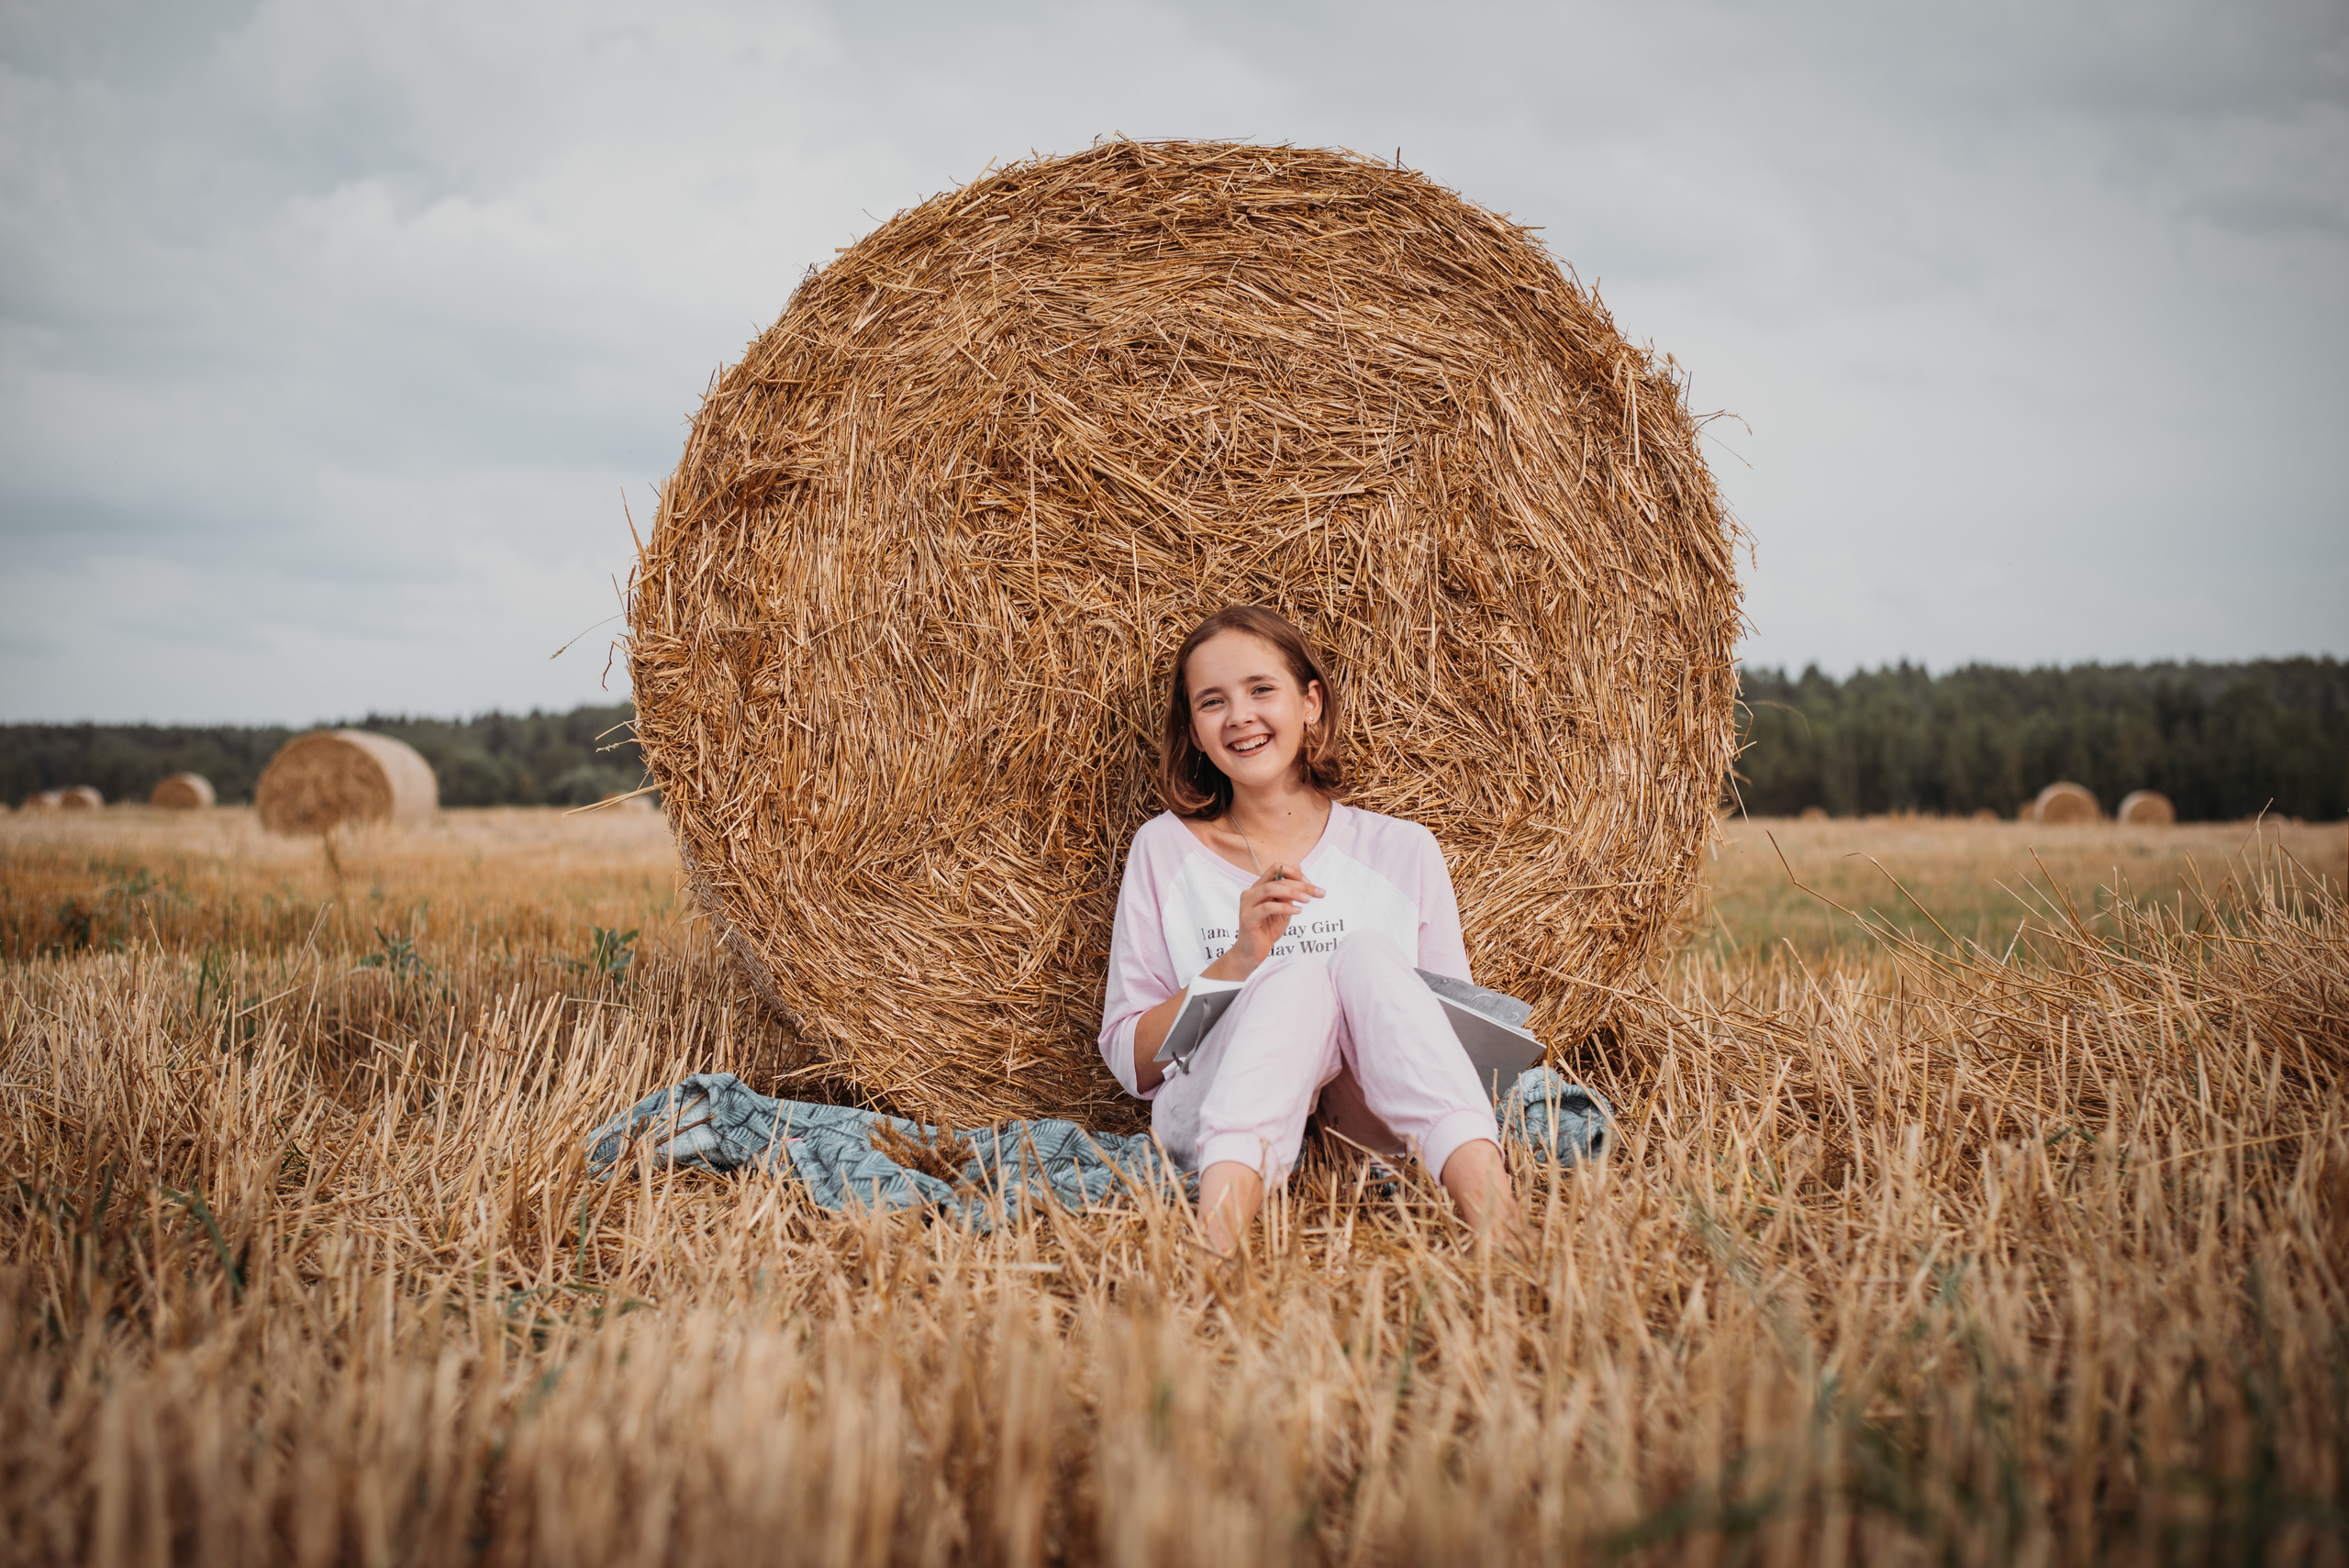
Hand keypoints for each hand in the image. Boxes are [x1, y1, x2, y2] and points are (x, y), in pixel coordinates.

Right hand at [1211, 862, 1324, 979]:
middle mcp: (1251, 892)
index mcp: (1259, 887)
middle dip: (1300, 884)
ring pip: (1270, 889)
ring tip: (1308, 900)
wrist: (1253, 952)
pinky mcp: (1248, 918)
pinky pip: (1268, 907)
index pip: (1276, 868)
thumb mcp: (1284, 908)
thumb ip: (1289, 891)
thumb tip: (1299, 867)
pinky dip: (1285, 907)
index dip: (1295, 873)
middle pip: (1277, 878)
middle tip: (1318, 892)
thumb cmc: (1268, 929)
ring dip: (1293, 893)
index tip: (1310, 884)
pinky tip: (1298, 911)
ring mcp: (1247, 904)